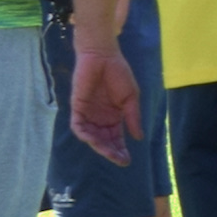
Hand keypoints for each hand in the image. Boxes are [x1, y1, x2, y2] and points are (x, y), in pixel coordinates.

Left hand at [70, 44, 141, 165]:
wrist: (103, 56)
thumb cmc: (118, 73)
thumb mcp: (130, 98)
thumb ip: (133, 117)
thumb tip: (139, 138)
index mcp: (114, 116)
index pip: (116, 138)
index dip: (120, 150)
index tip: (127, 160)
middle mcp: (100, 118)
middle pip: (104, 141)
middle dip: (111, 151)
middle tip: (120, 159)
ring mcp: (88, 114)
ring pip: (92, 137)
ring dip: (99, 146)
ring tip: (109, 152)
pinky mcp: (78, 108)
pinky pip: (78, 126)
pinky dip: (84, 134)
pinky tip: (93, 140)